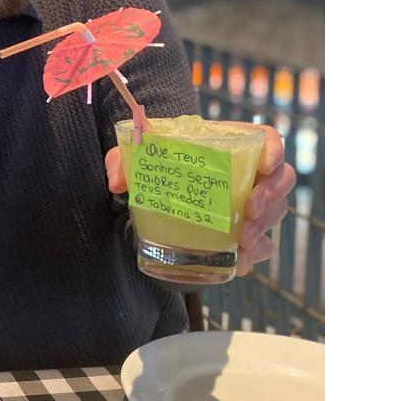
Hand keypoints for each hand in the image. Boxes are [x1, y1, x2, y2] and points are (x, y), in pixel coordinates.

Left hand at [104, 122, 296, 276]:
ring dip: (264, 227)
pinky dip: (256, 254)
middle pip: (282, 179)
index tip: (265, 164)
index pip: (267, 139)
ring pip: (276, 212)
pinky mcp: (246, 232)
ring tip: (242, 240)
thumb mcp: (136, 158)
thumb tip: (117, 182)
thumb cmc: (155, 166)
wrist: (157, 193)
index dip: (274, 149)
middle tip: (249, 210)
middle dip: (271, 196)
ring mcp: (251, 204)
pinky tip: (240, 261)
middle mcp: (248, 173)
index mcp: (229, 144)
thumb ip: (122, 161)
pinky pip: (264, 244)